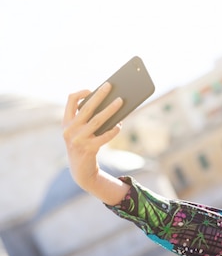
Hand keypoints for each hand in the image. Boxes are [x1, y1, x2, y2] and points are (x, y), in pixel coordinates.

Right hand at [62, 83, 128, 203]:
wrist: (80, 169)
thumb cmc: (84, 145)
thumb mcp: (81, 131)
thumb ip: (89, 119)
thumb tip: (109, 103)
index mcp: (66, 122)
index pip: (70, 101)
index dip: (81, 93)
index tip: (92, 89)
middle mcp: (69, 130)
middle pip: (87, 108)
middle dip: (100, 95)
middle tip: (110, 86)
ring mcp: (78, 140)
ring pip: (97, 120)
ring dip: (110, 109)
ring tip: (120, 101)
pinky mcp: (88, 148)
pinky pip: (104, 136)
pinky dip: (113, 129)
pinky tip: (120, 124)